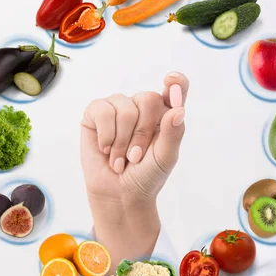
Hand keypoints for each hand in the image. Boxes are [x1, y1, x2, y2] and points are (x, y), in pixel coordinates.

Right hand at [80, 72, 188, 264]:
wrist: (119, 193)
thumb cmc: (146, 175)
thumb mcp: (165, 158)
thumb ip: (173, 133)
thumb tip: (178, 110)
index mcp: (165, 114)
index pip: (175, 89)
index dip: (175, 82)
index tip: (171, 81)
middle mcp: (142, 106)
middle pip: (148, 99)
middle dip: (141, 133)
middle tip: (135, 157)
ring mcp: (119, 107)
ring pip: (125, 107)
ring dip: (122, 141)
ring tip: (120, 159)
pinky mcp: (96, 113)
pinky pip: (102, 110)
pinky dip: (106, 135)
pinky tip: (106, 149)